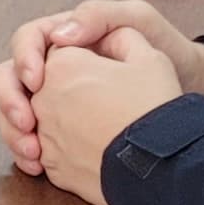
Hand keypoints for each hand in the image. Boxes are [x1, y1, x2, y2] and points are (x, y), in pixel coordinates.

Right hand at [0, 0, 203, 173]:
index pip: (28, 40)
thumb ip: (98, 17)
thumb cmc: (167, 47)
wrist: (191, 88)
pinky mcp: (61, 130)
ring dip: (12, 132)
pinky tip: (37, 165)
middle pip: (9, 78)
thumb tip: (59, 35)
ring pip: (13, 111)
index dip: (24, 59)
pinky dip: (26, 152)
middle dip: (9, 101)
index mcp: (67, 37)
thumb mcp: (137, 21)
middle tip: (27, 123)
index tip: (37, 82)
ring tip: (33, 153)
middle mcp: (55, 68)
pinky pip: (30, 138)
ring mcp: (55, 100)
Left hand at [32, 39, 187, 204]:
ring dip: (65, 120)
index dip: (85, 60)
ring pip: (43, 120)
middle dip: (69, 89)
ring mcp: (44, 135)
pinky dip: (66, 149)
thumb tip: (108, 39)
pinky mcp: (52, 167)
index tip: (105, 71)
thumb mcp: (148, 56)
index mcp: (61, 64)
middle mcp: (42, 98)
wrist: (161, 165)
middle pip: (46, 85)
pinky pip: (50, 152)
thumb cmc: (155, 107)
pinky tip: (90, 149)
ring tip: (101, 126)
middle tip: (101, 100)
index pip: (61, 52)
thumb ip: (120, 37)